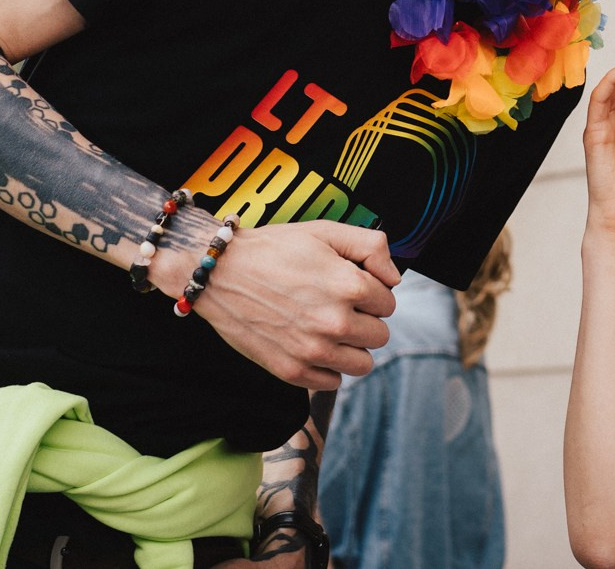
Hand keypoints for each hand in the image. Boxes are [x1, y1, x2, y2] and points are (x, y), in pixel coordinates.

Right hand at [173, 220, 399, 391]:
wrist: (220, 272)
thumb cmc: (273, 249)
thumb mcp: (325, 231)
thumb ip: (371, 247)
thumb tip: (394, 278)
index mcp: (348, 285)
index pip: (388, 302)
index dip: (373, 291)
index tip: (352, 285)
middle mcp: (334, 321)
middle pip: (380, 334)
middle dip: (365, 319)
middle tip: (340, 305)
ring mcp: (312, 350)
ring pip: (363, 364)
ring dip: (352, 347)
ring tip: (330, 328)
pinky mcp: (292, 371)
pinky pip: (333, 382)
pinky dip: (329, 367)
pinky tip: (313, 344)